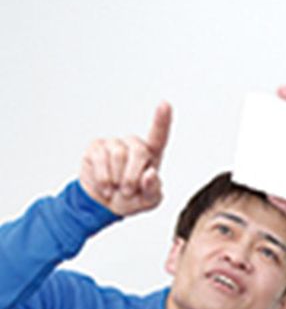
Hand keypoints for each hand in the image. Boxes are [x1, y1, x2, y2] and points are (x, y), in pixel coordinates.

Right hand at [79, 102, 171, 216]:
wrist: (104, 204)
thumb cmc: (130, 198)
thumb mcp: (149, 201)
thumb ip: (153, 189)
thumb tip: (150, 174)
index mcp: (151, 155)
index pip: (159, 135)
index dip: (162, 120)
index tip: (165, 104)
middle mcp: (133, 145)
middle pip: (139, 151)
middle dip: (133, 176)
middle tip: (127, 190)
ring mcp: (114, 144)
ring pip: (119, 156)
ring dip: (117, 179)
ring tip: (116, 187)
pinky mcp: (96, 148)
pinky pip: (101, 159)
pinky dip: (104, 178)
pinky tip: (105, 186)